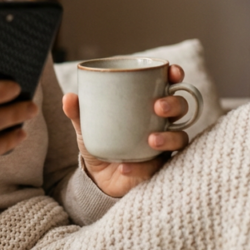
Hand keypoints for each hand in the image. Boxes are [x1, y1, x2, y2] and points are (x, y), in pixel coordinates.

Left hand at [62, 63, 189, 197]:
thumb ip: (79, 112)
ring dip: (168, 137)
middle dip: (174, 104)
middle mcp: (161, 123)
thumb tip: (68, 97)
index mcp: (148, 104)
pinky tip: (126, 167)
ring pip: (180, 137)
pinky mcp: (159, 167)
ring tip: (151, 140)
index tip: (172, 72)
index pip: (169, 85)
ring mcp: (164, 145)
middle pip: (181, 108)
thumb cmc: (101, 141)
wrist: (99, 177)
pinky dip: (142, 167)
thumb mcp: (87, 126)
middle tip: (157, 106)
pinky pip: (158, 166)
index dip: (176, 76)